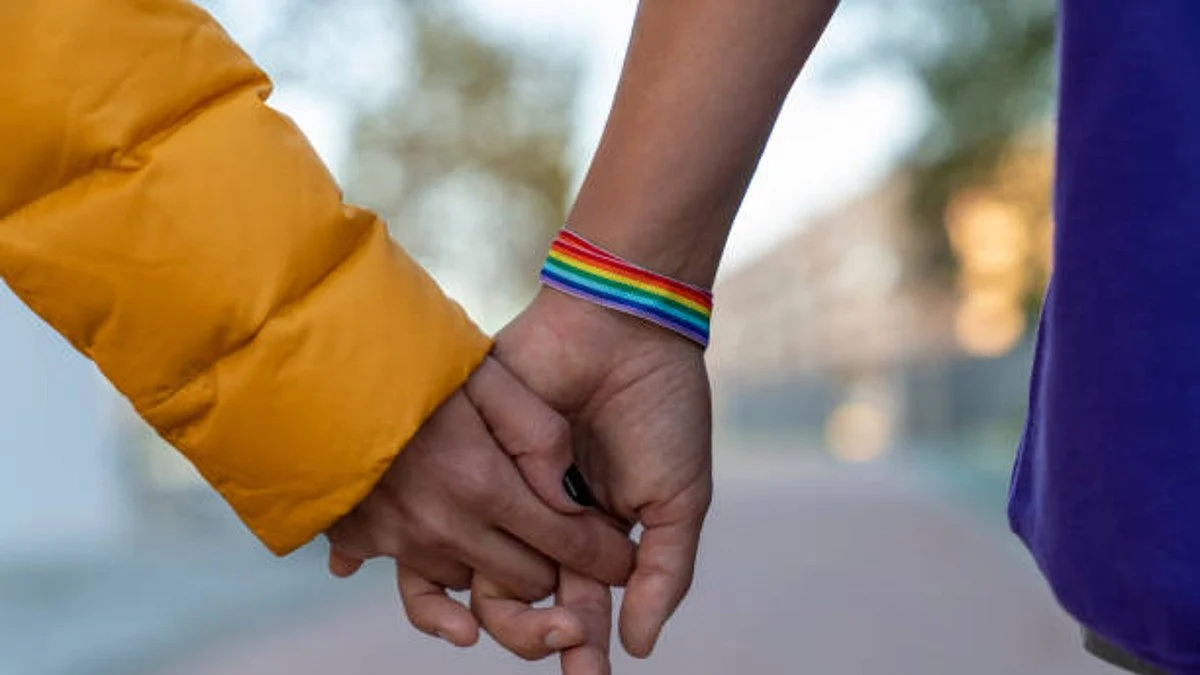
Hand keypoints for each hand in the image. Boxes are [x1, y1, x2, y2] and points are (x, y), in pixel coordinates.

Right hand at [325, 357, 635, 644]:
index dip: (602, 556)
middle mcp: (441, 526)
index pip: (562, 544)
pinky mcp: (363, 540)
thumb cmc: (410, 359)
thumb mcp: (490, 376)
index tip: (624, 560)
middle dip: (557, 573)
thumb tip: (569, 496)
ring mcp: (398, 539)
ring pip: (474, 584)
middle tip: (573, 556)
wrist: (312, 360)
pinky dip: (440, 568)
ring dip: (497, 567)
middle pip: (524, 581)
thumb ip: (541, 434)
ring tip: (509, 536)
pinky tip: (451, 545)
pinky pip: (418, 579)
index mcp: (481, 483)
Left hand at [481, 288, 712, 665]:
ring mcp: (504, 493)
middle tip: (564, 644)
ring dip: (496, 605)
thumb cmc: (660, 413)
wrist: (622, 332)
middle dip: (540, 635)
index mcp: (593, 537)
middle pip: (525, 602)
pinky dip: (448, 546)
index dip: (583, 647)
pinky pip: (452, 514)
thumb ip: (664, 575)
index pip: (579, 608)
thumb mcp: (678, 500)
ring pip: (482, 572)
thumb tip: (638, 647)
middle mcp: (543, 523)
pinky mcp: (471, 459)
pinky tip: (433, 572)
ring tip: (510, 618)